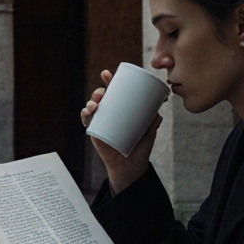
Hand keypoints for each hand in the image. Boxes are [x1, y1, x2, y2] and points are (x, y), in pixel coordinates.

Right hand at [81, 68, 161, 193]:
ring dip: (91, 102)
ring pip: (92, 107)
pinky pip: (87, 122)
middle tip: (103, 92)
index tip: (107, 74)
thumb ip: (153, 122)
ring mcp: (101, 123)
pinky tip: (87, 113)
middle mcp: (109, 114)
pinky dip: (85, 115)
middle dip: (99, 90)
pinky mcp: (95, 134)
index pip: (114, 92)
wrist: (131, 169)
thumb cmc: (140, 149)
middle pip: (101, 97)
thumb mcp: (149, 134)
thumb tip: (158, 111)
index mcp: (121, 110)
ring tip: (96, 103)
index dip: (109, 81)